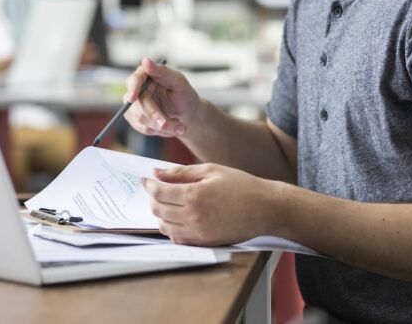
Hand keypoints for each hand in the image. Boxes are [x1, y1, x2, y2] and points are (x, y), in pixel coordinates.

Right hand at [123, 57, 201, 137]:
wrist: (187, 113)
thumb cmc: (184, 94)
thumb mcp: (179, 82)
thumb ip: (162, 72)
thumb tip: (146, 60)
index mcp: (146, 75)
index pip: (134, 80)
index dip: (133, 88)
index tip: (133, 98)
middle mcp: (137, 89)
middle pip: (137, 104)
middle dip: (154, 115)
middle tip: (170, 124)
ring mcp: (134, 105)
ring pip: (140, 118)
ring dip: (161, 126)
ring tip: (180, 126)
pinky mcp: (135, 119)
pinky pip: (142, 128)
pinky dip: (159, 131)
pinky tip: (171, 128)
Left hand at [142, 163, 273, 245]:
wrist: (265, 208)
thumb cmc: (241, 185)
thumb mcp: (211, 170)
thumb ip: (181, 172)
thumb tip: (157, 172)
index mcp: (194, 194)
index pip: (159, 192)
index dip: (149, 185)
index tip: (146, 180)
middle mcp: (193, 216)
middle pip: (157, 210)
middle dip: (152, 198)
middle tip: (156, 189)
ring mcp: (198, 232)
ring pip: (164, 226)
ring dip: (160, 214)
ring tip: (168, 203)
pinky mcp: (204, 242)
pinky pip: (178, 238)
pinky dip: (172, 228)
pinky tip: (178, 217)